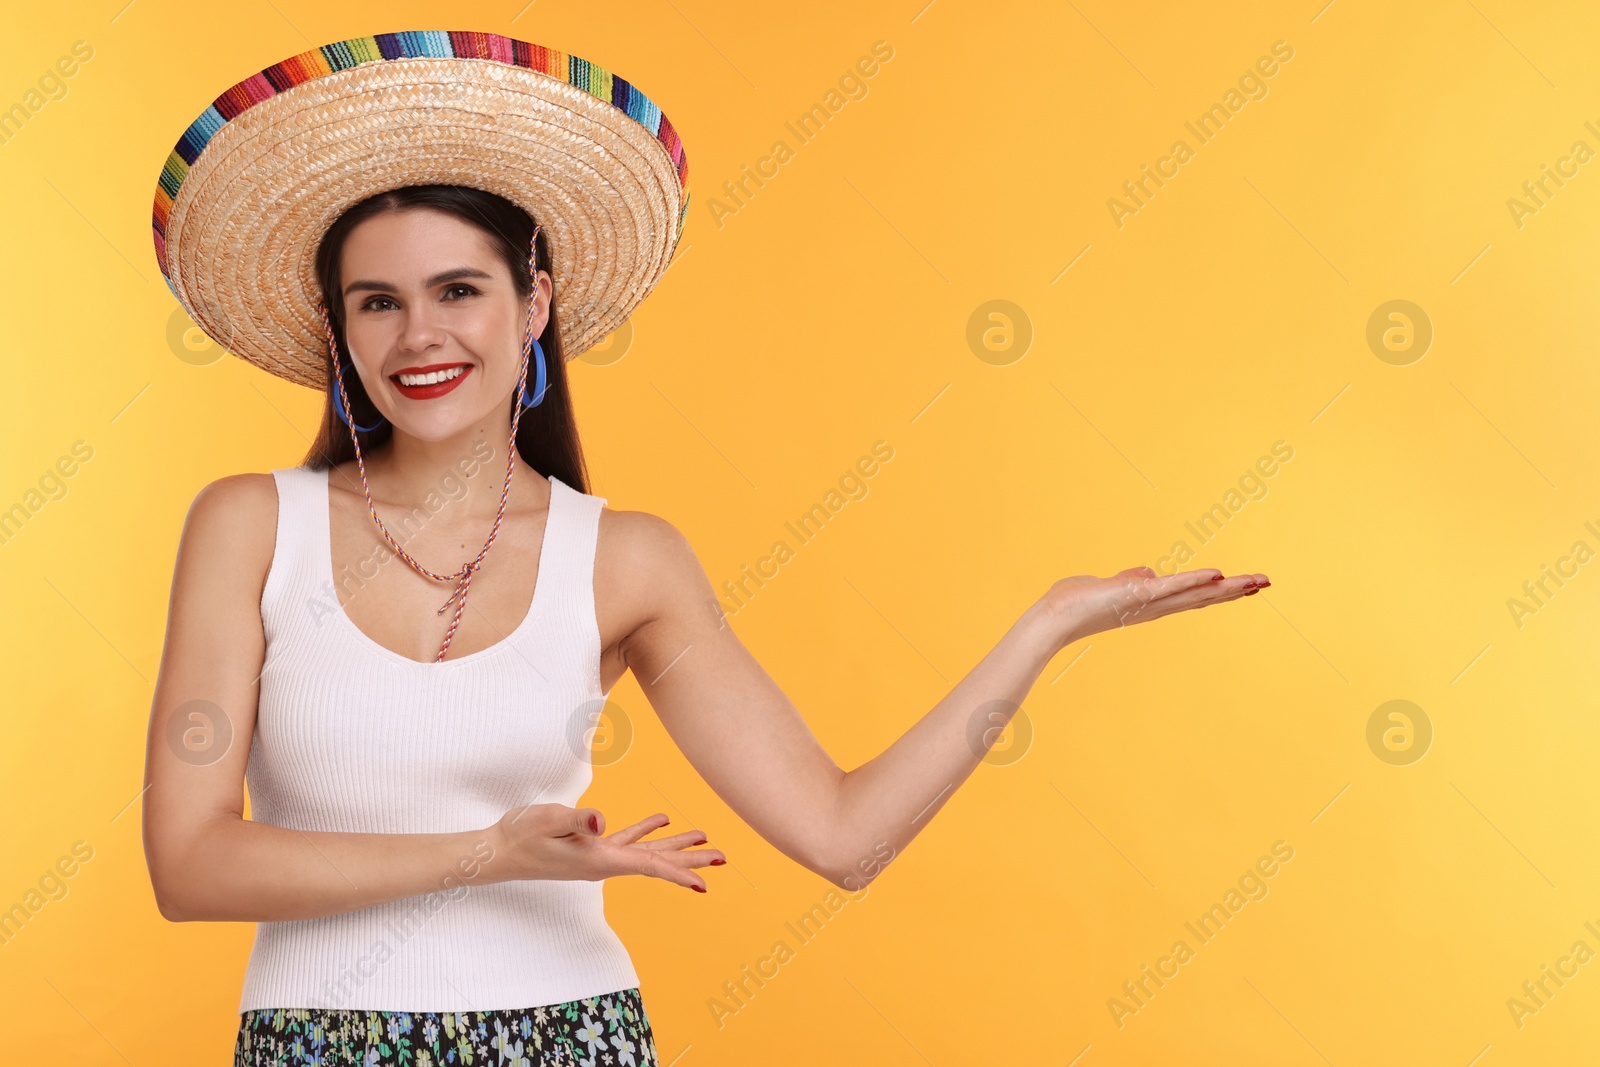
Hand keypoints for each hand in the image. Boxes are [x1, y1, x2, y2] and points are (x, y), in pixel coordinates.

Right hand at [485, 805, 724, 892]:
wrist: (498, 851)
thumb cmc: (520, 836)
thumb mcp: (547, 821)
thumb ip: (576, 820)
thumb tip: (601, 820)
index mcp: (599, 859)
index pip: (648, 867)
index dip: (678, 873)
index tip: (705, 883)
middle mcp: (605, 863)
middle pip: (657, 863)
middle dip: (690, 861)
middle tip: (723, 858)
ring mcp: (599, 857)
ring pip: (647, 853)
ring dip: (675, 846)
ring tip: (704, 839)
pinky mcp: (591, 849)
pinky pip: (628, 842)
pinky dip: (646, 832)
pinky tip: (661, 820)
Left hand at [1041, 566, 1269, 648]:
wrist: (1055, 617)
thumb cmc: (1077, 602)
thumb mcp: (1110, 586)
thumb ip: (1131, 579)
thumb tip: (1148, 572)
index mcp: (1151, 604)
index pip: (1193, 596)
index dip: (1220, 591)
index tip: (1248, 585)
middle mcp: (1156, 608)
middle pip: (1204, 598)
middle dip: (1236, 590)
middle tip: (1266, 582)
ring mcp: (1149, 603)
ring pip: (1196, 594)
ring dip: (1227, 587)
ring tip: (1256, 581)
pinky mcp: (1138, 595)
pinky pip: (1171, 587)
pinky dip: (1194, 580)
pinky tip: (1217, 575)